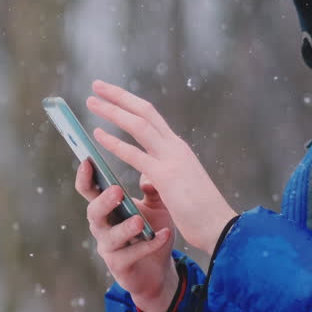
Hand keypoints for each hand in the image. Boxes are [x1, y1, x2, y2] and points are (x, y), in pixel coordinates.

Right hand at [75, 158, 178, 311]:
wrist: (160, 268)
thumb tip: (149, 175)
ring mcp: (108, 247)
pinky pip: (131, 254)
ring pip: (110, 237)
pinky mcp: (119, 266)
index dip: (85, 177)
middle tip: (117, 191)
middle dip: (104, 201)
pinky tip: (164, 235)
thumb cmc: (153, 231)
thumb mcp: (156, 207)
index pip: (89, 190)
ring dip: (125, 227)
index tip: (88, 161)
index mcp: (106, 208)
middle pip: (93, 212)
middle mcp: (102, 226)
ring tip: (139, 221)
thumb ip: (153, 190)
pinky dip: (149, 245)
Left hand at [86, 80, 237, 254]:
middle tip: (97, 84)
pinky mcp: (166, 176)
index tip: (113, 94)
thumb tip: (146, 177)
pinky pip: (135, 154)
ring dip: (113, 111)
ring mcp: (172, 159)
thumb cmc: (201, 212)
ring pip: (138, 125)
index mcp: (178, 149)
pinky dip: (114, 143)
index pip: (152, 117)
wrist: (220, 228)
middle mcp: (175, 147)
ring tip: (91, 102)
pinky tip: (97, 135)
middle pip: (144, 111)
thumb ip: (162, 177)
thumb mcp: (179, 187)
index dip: (131, 103)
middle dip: (119, 96)